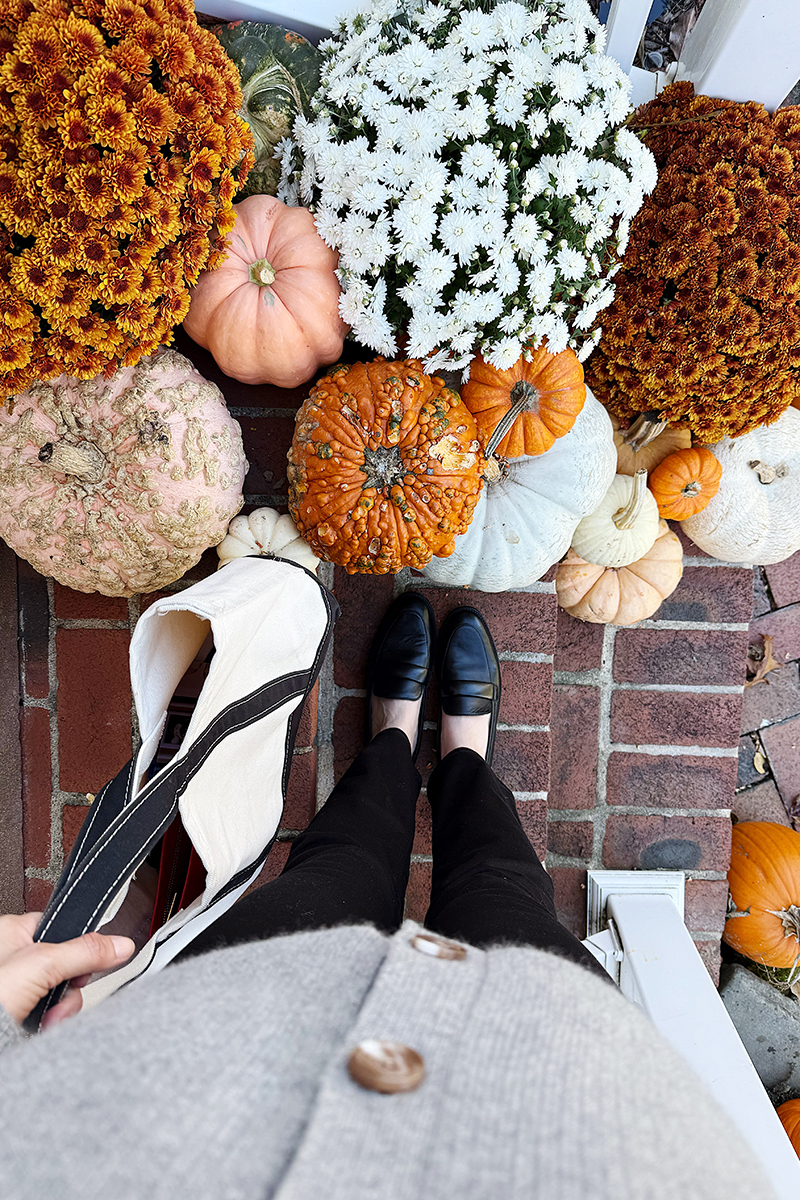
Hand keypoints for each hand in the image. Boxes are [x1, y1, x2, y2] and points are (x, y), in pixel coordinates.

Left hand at [0, 913, 133, 1029]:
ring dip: (61, 1008)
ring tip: (47, 1018)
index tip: (85, 964)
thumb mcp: (43, 964)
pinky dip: (50, 1021)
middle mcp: (13, 957)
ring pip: (59, 990)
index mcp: (12, 932)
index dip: (78, 947)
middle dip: (69, 986)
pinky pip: (48, 1011)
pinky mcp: (18, 1011)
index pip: (61, 928)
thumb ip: (85, 951)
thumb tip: (120, 944)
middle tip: (61, 993)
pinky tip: (42, 1027)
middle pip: (66, 964)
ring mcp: (16, 987)